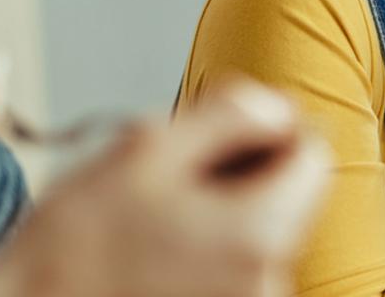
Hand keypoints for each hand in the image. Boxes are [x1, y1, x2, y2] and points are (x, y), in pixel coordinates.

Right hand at [0, 81, 329, 296]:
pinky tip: (156, 247)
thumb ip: (230, 113)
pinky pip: (237, 263)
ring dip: (222, 207)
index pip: (312, 154)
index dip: (271, 126)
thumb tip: (278, 105)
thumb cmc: (72, 244)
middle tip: (175, 169)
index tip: (223, 126)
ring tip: (155, 214)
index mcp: (260, 231)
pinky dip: (208, 244)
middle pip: (289, 194)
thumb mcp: (148, 149)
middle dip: (243, 167)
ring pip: (260, 228)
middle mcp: (268, 279)